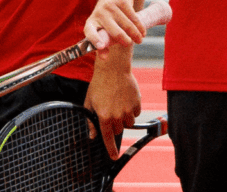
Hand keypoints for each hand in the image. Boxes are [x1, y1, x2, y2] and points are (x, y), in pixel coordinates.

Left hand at [84, 0, 145, 50]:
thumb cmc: (105, 18)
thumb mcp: (99, 29)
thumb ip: (101, 45)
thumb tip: (104, 58)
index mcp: (91, 23)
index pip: (90, 32)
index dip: (95, 40)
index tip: (101, 46)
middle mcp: (99, 14)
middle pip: (115, 32)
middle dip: (126, 40)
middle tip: (130, 44)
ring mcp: (110, 7)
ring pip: (127, 25)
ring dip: (136, 35)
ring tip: (139, 40)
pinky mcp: (121, 1)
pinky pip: (134, 17)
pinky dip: (140, 26)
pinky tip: (142, 32)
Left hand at [84, 44, 140, 159]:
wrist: (113, 68)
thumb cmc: (99, 84)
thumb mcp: (89, 102)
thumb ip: (90, 120)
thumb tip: (92, 135)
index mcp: (103, 116)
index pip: (108, 137)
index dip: (111, 149)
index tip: (114, 157)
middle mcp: (117, 115)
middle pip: (118, 130)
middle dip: (114, 124)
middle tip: (110, 110)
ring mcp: (128, 110)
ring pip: (128, 123)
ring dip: (124, 117)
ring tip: (117, 102)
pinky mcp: (137, 104)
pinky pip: (136, 113)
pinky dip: (131, 109)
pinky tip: (125, 98)